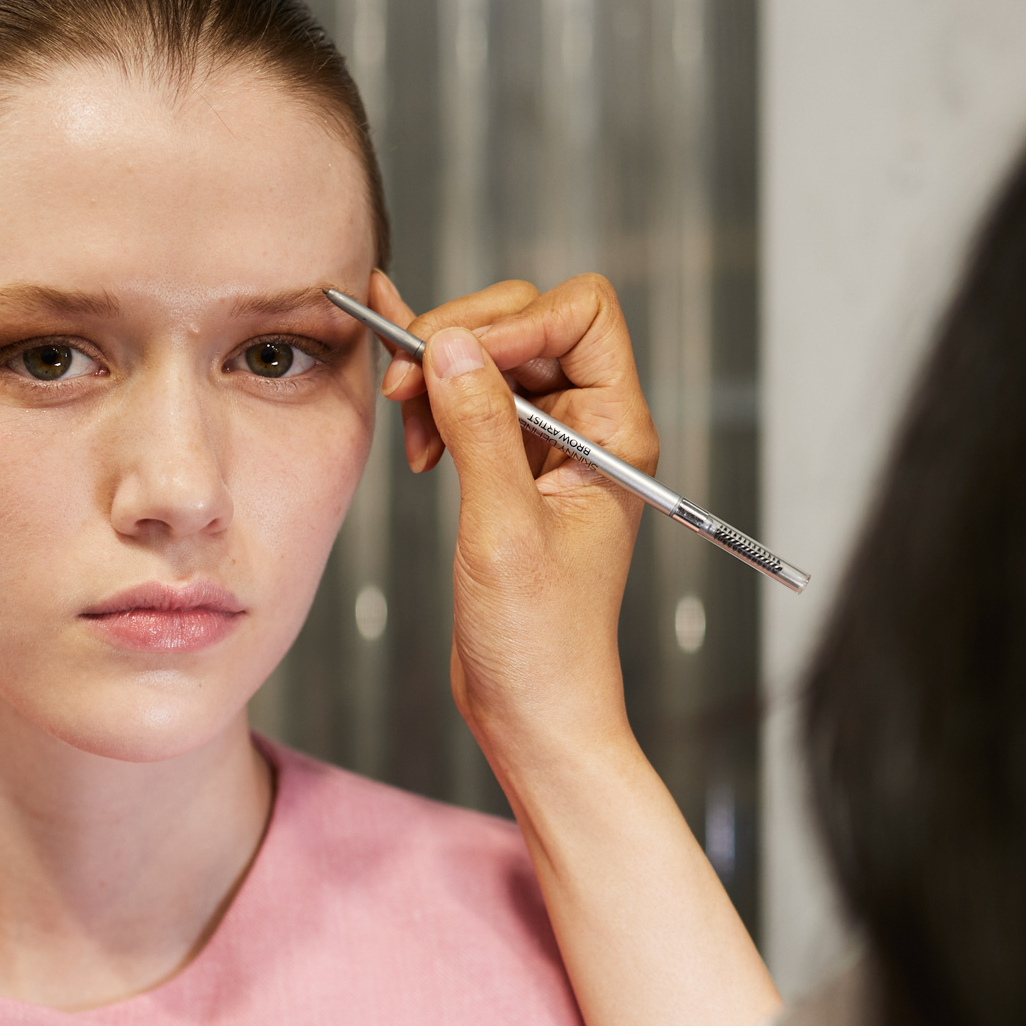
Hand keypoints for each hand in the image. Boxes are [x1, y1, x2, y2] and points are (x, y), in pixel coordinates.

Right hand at [366, 271, 657, 764]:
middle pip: (532, 324)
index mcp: (617, 432)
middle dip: (464, 341)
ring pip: (494, 357)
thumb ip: (481, 430)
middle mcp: (591, 429)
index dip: (517, 321)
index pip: (584, 314)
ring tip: (409, 424)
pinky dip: (435, 398)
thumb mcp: (504, 529)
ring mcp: (551, 446)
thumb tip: (451, 347)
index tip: (458, 359)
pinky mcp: (512, 468)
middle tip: (408, 384)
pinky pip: (474, 398)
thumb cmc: (542, 641)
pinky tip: (409, 420)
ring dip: (442, 373)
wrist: (533, 710)